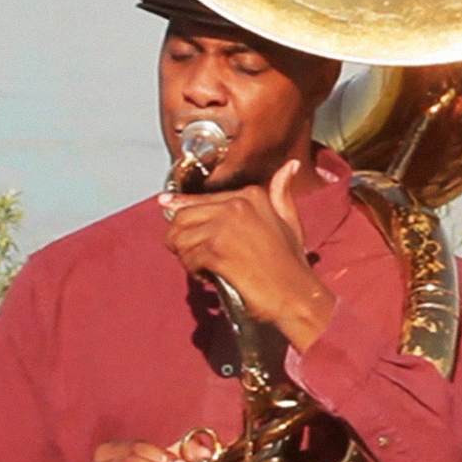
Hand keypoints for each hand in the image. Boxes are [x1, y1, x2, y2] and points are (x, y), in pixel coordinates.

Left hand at [160, 160, 336, 351]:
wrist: (297, 296)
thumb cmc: (292, 264)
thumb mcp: (289, 221)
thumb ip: (281, 193)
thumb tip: (290, 165)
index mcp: (251, 195)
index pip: (199, 198)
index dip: (180, 206)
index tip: (164, 205)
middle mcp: (236, 205)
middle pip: (183, 217)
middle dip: (180, 238)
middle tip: (191, 255)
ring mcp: (225, 228)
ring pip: (181, 238)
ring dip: (186, 257)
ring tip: (204, 268)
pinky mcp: (217, 251)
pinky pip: (189, 258)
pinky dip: (194, 271)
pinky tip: (210, 277)